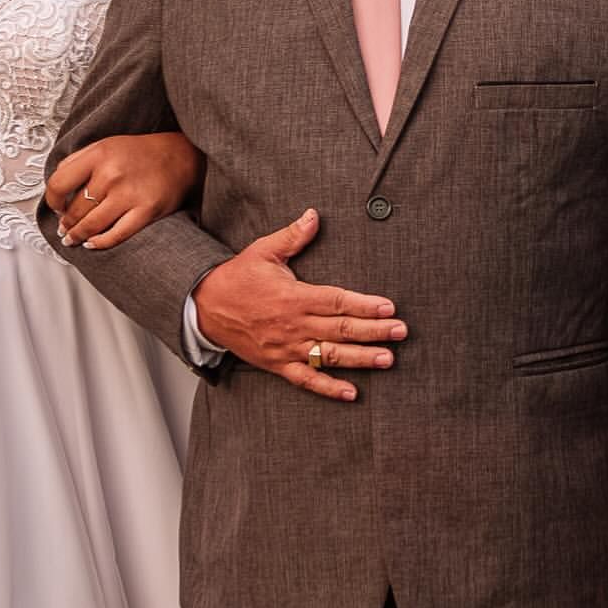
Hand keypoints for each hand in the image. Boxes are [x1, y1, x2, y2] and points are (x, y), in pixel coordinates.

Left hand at [46, 133, 203, 250]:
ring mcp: (129, 194)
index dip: (52, 201)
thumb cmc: (141, 153)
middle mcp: (112, 174)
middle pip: (74, 209)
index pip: (59, 184)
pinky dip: (100, 243)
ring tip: (72, 238)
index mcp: (99, 154)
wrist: (181, 156)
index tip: (55, 207)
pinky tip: (92, 243)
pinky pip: (116, 235)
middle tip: (64, 228)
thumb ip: (78, 162)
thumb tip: (56, 189)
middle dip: (66, 223)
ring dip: (77, 236)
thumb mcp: (105, 145)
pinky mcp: (146, 211)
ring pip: (91, 225)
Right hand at [194, 208, 405, 401]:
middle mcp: (294, 325)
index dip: (365, 305)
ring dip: (361, 359)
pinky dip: (329, 388)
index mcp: (294, 296)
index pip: (337, 301)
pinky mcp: (278, 364)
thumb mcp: (263, 251)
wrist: (206, 307)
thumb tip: (314, 215)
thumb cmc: (238, 277)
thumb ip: (292, 236)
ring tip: (388, 359)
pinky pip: (307, 380)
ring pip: (330, 357)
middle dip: (374, 331)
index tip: (389, 307)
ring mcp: (287, 347)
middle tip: (401, 332)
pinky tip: (352, 393)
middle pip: (341, 330)